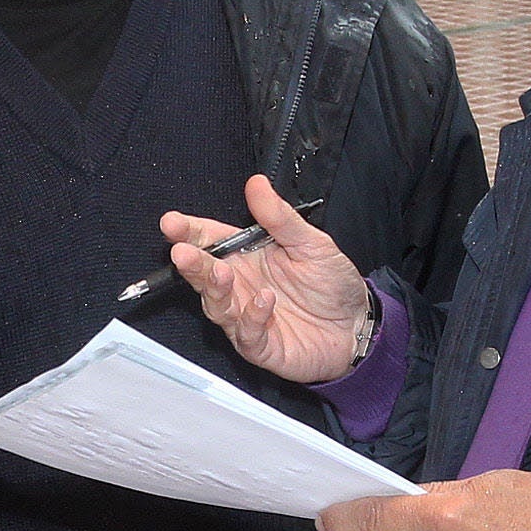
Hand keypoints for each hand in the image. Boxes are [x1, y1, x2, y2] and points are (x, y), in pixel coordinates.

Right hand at [160, 175, 372, 382]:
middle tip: (183, 252)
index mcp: (246, 257)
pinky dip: (251, 317)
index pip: (209, 241)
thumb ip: (280, 218)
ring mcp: (246, 317)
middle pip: (204, 274)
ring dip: (215, 289)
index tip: (172, 223)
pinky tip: (264, 301)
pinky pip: (246, 333)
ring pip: (217, 305)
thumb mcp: (311, 243)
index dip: (189, 232)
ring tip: (220, 273)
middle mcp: (240, 286)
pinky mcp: (260, 345)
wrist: (358, 326)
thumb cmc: (331, 285)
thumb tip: (256, 184)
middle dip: (191, 263)